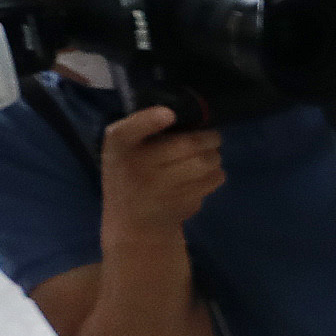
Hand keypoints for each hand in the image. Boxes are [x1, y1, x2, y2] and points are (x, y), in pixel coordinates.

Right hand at [93, 103, 226, 246]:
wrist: (133, 221)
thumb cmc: (130, 172)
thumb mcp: (124, 148)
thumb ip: (143, 126)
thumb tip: (182, 114)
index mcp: (118, 147)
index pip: (125, 132)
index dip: (149, 120)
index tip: (169, 114)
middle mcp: (135, 169)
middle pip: (188, 145)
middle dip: (210, 137)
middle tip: (212, 136)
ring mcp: (159, 190)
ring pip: (206, 162)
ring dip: (215, 155)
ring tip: (209, 153)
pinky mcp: (181, 204)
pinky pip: (213, 180)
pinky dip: (216, 173)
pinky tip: (206, 173)